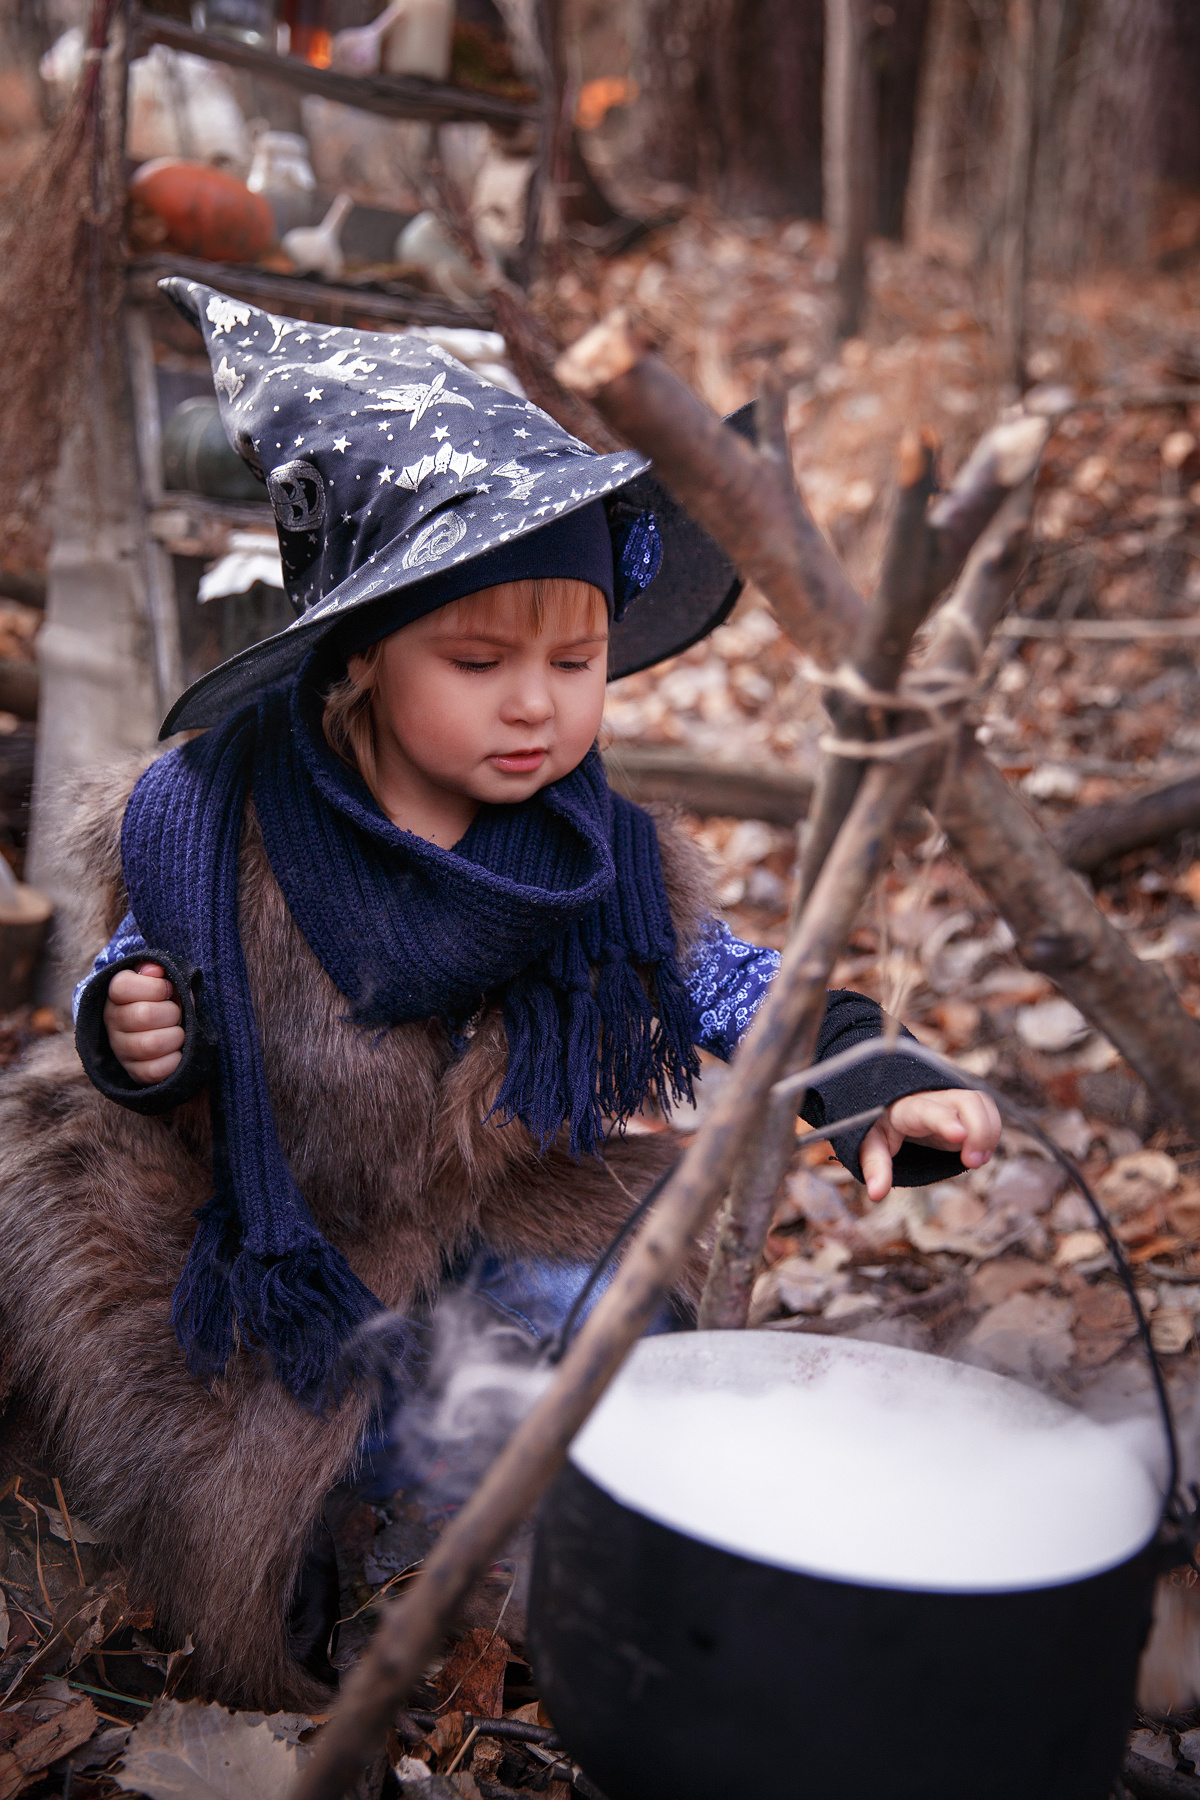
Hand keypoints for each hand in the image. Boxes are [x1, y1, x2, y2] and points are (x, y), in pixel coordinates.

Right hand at [103, 962, 183, 1084]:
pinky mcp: (134, 1072)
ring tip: (179, 1032)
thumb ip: (156, 971)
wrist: (161, 1030)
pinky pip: (154, 1070)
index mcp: (116, 995)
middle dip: (171, 1012)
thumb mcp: (161, 980)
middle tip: (177, 1013)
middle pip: (143, 1015)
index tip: (168, 989)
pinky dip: (174, 1061)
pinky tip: (177, 1052)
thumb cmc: (163, 1000)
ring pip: (150, 1044)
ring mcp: (121, 1049)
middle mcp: (113, 1022)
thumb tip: (154, 970)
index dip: (154, 987)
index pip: (122, 986)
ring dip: (175, 1036)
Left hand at [859, 1088, 1000, 1202]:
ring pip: (981, 1104)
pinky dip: (992, 1133)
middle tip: (972, 1163)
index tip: (958, 1136)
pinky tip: (981, 1154)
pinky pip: (987, 1111)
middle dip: (978, 1131)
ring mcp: (951, 1101)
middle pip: (966, 1101)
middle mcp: (933, 1098)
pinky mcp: (965, 1108)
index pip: (927, 1110)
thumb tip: (875, 1194)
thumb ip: (874, 1166)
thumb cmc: (880, 1127)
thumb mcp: (870, 1145)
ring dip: (988, 1133)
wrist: (891, 1108)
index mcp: (906, 1108)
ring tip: (976, 1161)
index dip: (944, 1120)